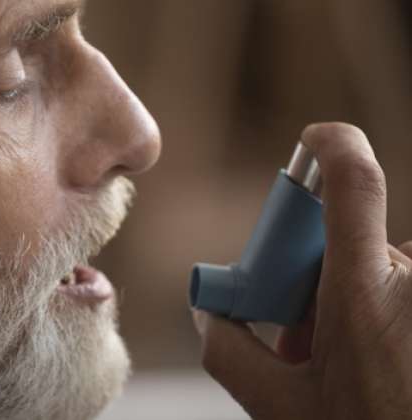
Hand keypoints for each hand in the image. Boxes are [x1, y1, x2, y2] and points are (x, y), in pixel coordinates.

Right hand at [192, 123, 411, 419]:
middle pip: (347, 241)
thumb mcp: (278, 409)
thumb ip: (227, 351)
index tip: (312, 141)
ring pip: (378, 268)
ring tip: (344, 362)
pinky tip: (374, 358)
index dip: (331, 146)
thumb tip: (206, 311)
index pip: (354, 184)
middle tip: (302, 336)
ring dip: (349, 302)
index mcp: (362, 295)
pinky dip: (380, 309)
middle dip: (312, 278)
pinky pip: (403, 284)